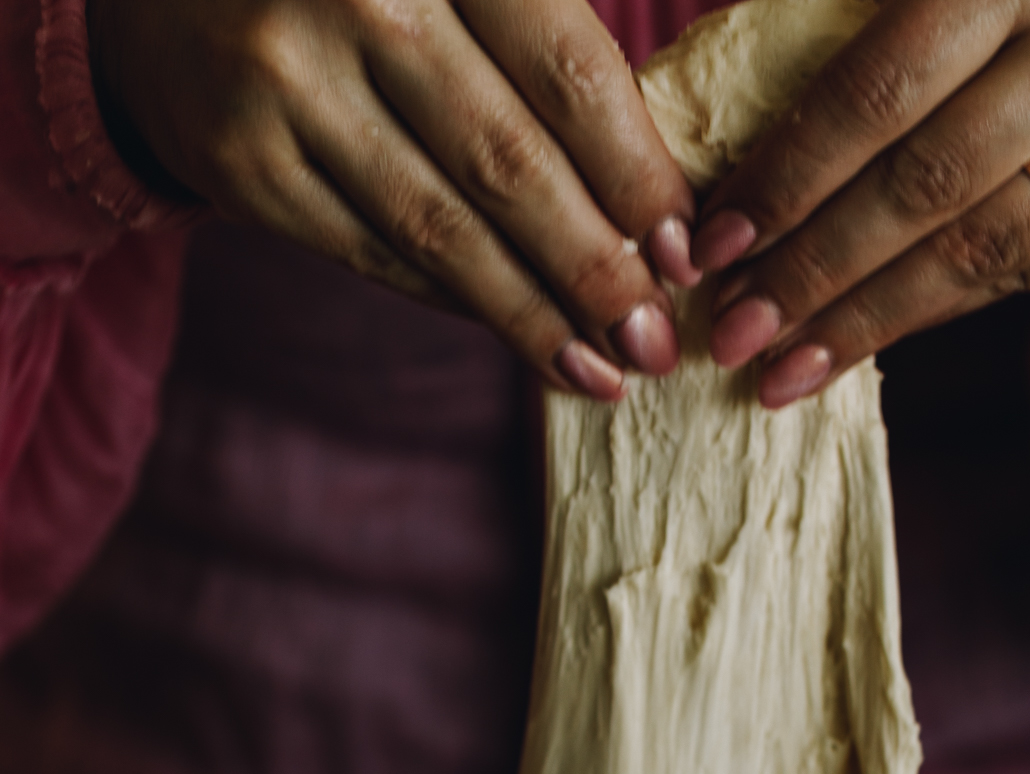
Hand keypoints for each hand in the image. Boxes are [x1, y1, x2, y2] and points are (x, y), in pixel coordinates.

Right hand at [86, 0, 701, 397]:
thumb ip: (542, 47)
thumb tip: (658, 204)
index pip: (566, 70)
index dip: (635, 173)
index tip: (686, 250)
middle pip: (509, 163)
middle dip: (597, 270)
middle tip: (657, 340)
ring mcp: (288, 81)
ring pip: (443, 229)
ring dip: (535, 316)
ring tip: (604, 371)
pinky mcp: (244, 163)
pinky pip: (379, 254)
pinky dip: (459, 303)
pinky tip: (522, 338)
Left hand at [691, 0, 1029, 406]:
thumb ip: (843, 21)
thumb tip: (708, 149)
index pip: (879, 90)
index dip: (788, 176)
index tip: (712, 246)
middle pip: (926, 184)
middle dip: (812, 271)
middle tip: (731, 334)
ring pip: (978, 248)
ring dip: (865, 320)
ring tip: (781, 369)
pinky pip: (1025, 274)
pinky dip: (932, 312)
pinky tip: (861, 343)